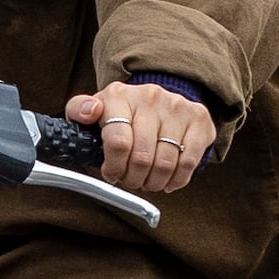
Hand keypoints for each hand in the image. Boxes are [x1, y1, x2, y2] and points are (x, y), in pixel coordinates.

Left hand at [71, 82, 215, 196]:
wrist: (158, 99)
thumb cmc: (123, 113)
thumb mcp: (95, 109)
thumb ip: (79, 110)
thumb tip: (89, 112)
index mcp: (119, 95)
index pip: (118, 142)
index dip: (114, 168)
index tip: (112, 173)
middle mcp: (150, 97)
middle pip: (142, 158)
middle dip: (133, 179)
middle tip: (130, 181)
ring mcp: (177, 107)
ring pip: (165, 164)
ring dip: (153, 182)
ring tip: (146, 181)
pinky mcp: (199, 120)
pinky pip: (188, 162)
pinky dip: (176, 180)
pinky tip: (166, 179)